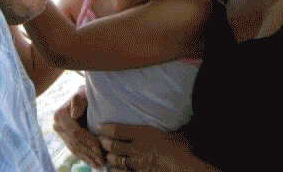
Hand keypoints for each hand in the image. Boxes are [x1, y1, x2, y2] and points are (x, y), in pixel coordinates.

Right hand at [53, 85, 104, 167]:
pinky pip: (75, 149)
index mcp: (60, 115)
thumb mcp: (83, 93)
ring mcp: (61, 133)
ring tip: (99, 165)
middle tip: (102, 162)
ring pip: (75, 149)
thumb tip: (74, 114)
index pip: (76, 133)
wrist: (84, 95)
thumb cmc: (86, 93)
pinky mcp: (66, 138)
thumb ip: (79, 100)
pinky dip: (85, 157)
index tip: (100, 150)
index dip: (88, 142)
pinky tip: (93, 162)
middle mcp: (57, 125)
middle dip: (90, 153)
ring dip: (88, 158)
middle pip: (75, 143)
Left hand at [97, 124, 218, 171]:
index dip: (107, 128)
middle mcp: (136, 148)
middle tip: (98, 141)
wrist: (183, 167)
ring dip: (109, 158)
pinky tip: (112, 170)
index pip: (119, 130)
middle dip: (104, 143)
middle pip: (114, 146)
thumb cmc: (182, 148)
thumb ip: (174, 125)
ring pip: (116, 161)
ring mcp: (136, 164)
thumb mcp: (178, 131)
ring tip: (104, 156)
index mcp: (143, 134)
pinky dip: (116, 171)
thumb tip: (183, 117)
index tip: (98, 126)